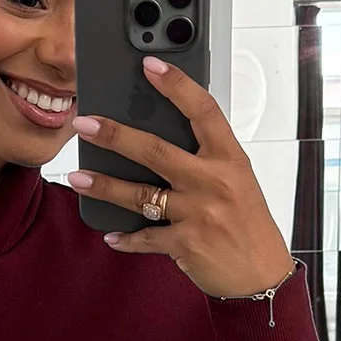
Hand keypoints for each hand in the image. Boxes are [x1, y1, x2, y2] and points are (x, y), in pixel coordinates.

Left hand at [66, 54, 294, 299]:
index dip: (176, 85)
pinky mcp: (185, 244)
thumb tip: (161, 138)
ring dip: (104, 186)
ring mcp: (198, 213)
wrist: (262, 276)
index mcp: (230, 159)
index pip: (203, 110)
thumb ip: (206, 160)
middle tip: (85, 124)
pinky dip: (126, 239)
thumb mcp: (238, 181)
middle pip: (156, 151)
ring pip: (140, 195)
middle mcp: (214, 182)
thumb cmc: (248, 224)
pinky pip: (145, 237)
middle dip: (115, 136)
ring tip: (78, 178)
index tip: (150, 65)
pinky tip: (111, 235)